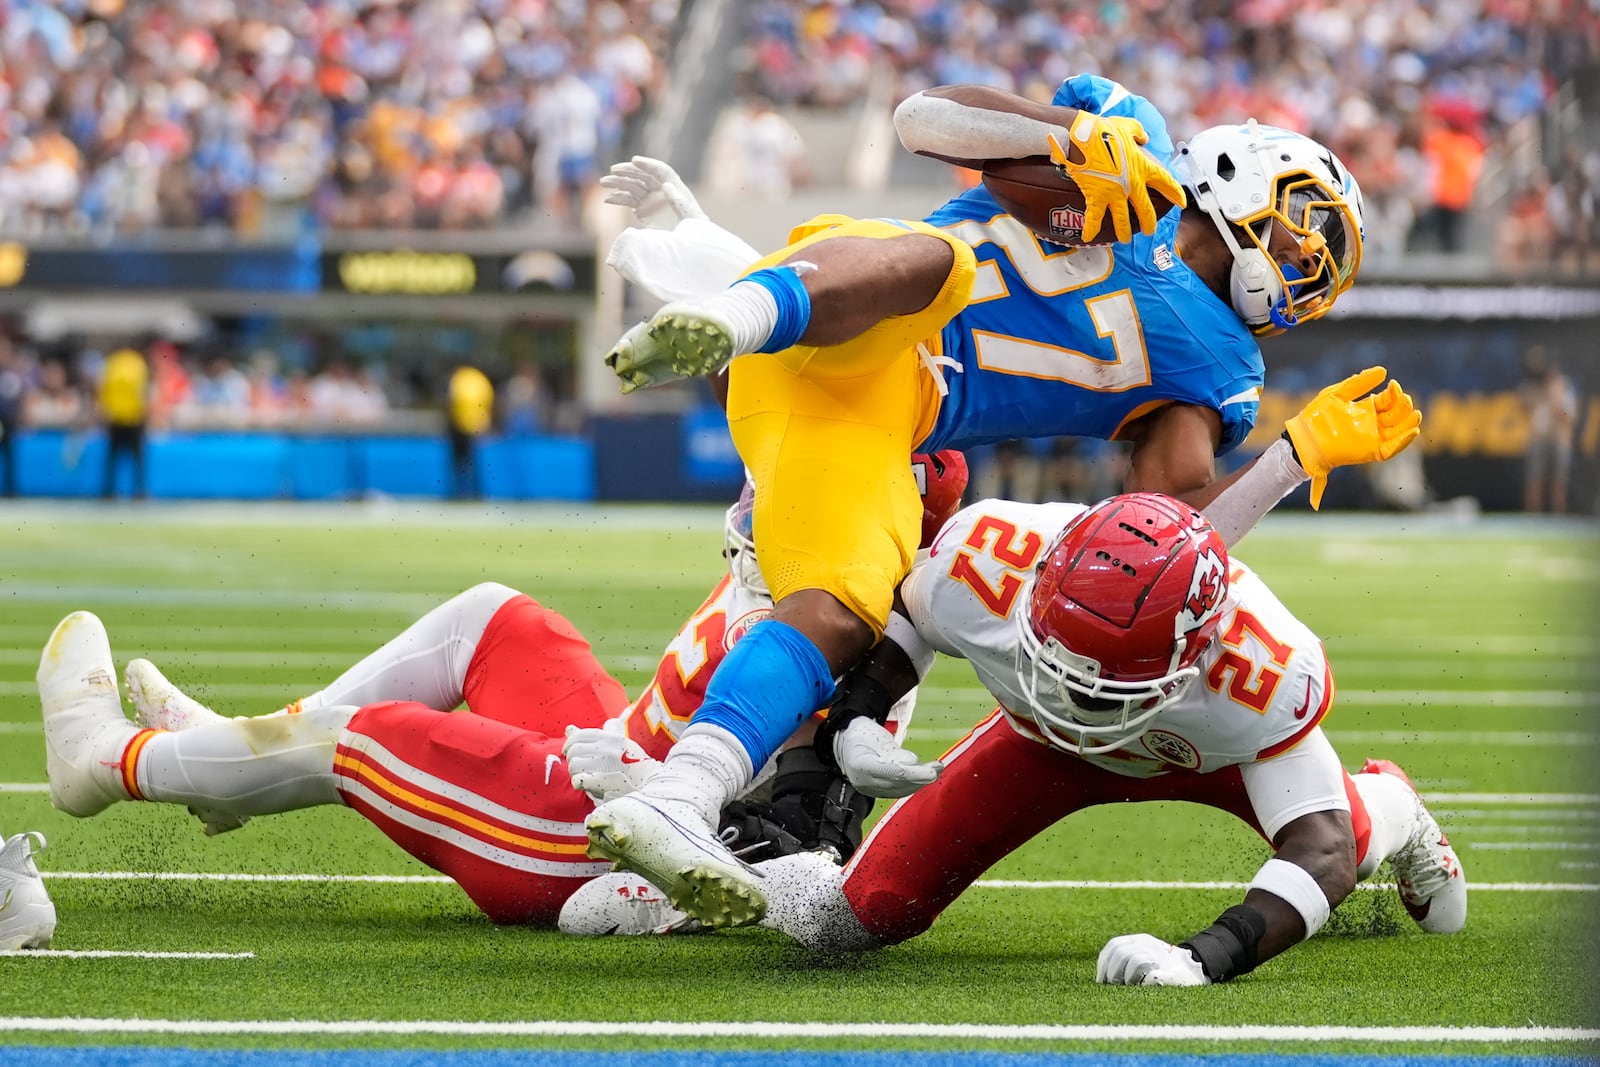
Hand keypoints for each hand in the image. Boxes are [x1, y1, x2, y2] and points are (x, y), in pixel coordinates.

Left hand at [563, 719, 658, 800]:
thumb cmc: (634, 764)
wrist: (652, 785)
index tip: (569, 753)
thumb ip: (593, 736)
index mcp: (612, 738)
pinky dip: (579, 783)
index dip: (569, 744)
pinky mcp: (602, 783)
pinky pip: (577, 780)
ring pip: (573, 765)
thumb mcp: (619, 744)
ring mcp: (605, 766)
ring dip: (576, 773)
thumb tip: (568, 728)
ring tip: (586, 778)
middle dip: (573, 760)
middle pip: (573, 750)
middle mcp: (608, 749)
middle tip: (580, 769)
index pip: (579, 735)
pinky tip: (587, 785)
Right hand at [600, 156, 707, 228]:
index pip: (661, 171)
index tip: (634, 160)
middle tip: (613, 171)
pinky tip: (608, 199)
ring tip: (603, 182)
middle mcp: (661, 190)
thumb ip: (679, 202)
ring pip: (633, 186)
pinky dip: (618, 199)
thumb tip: (666, 185)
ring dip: (618, 183)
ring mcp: (651, 199)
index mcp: (676, 188)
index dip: (648, 164)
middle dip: (628, 171)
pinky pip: (629, 201)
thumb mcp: (691, 218)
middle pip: (643, 176)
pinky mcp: (643, 209)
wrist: (687, 245)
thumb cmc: (694, 231)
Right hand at [833, 717, 941, 798]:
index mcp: (860, 764)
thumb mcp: (876, 735)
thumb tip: (912, 762)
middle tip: (938, 769)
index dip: (914, 773)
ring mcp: (869, 789)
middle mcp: (863, 781)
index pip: (892, 772)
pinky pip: (898, 791)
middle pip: (898, 783)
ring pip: (900, 789)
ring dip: (920, 781)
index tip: (931, 772)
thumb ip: (893, 751)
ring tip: (936, 769)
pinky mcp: (877, 792)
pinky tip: (925, 776)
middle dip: (921, 777)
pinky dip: (913, 784)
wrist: (848, 744)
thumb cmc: (862, 734)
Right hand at [1047, 111, 1185, 243]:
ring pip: (1122, 219)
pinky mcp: (1096, 196)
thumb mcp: (1127, 125)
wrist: (1083, 135)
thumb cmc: (1104, 128)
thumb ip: (1138, 131)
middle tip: (1149, 231)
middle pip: (1146, 209)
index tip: (1182, 202)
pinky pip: (1094, 217)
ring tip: (1124, 239)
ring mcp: (1114, 192)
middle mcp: (1132, 183)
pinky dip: (1091, 228)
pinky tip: (1088, 237)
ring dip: (1124, 231)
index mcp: (1143, 166)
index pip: (1165, 182)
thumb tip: (1144, 137)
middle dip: (1149, 223)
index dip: (1175, 193)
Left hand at [1096, 933, 1210, 986]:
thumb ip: (1125, 960)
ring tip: (1129, 986)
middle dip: (1112, 971)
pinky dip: (1142, 984)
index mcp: (1140, 940)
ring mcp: (1160, 956)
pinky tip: (1141, 988)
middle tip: (1113, 986)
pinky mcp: (1170, 971)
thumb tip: (1102, 977)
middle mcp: (1149, 944)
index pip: (1114, 945)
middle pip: (1121, 952)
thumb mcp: (1143, 956)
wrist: (1195, 972)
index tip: (1101, 980)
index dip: (1104, 963)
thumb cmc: (1163, 969)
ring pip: (1134, 961)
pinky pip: (1150, 976)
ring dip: (1126, 977)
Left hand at [1284, 365, 1422, 508]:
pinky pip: (1391, 449)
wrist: (1305, 438)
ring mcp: (1373, 437)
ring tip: (1416, 414)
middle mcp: (1373, 422)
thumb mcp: (1338, 394)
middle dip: (1404, 406)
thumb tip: (1383, 370)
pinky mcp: (1370, 451)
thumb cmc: (1318, 415)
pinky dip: (1402, 442)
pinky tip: (1412, 431)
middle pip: (1397, 414)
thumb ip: (1359, 383)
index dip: (1395, 392)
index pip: (1389, 399)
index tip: (1393, 385)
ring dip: (1410, 423)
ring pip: (1399, 430)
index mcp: (1367, 407)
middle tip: (1404, 398)